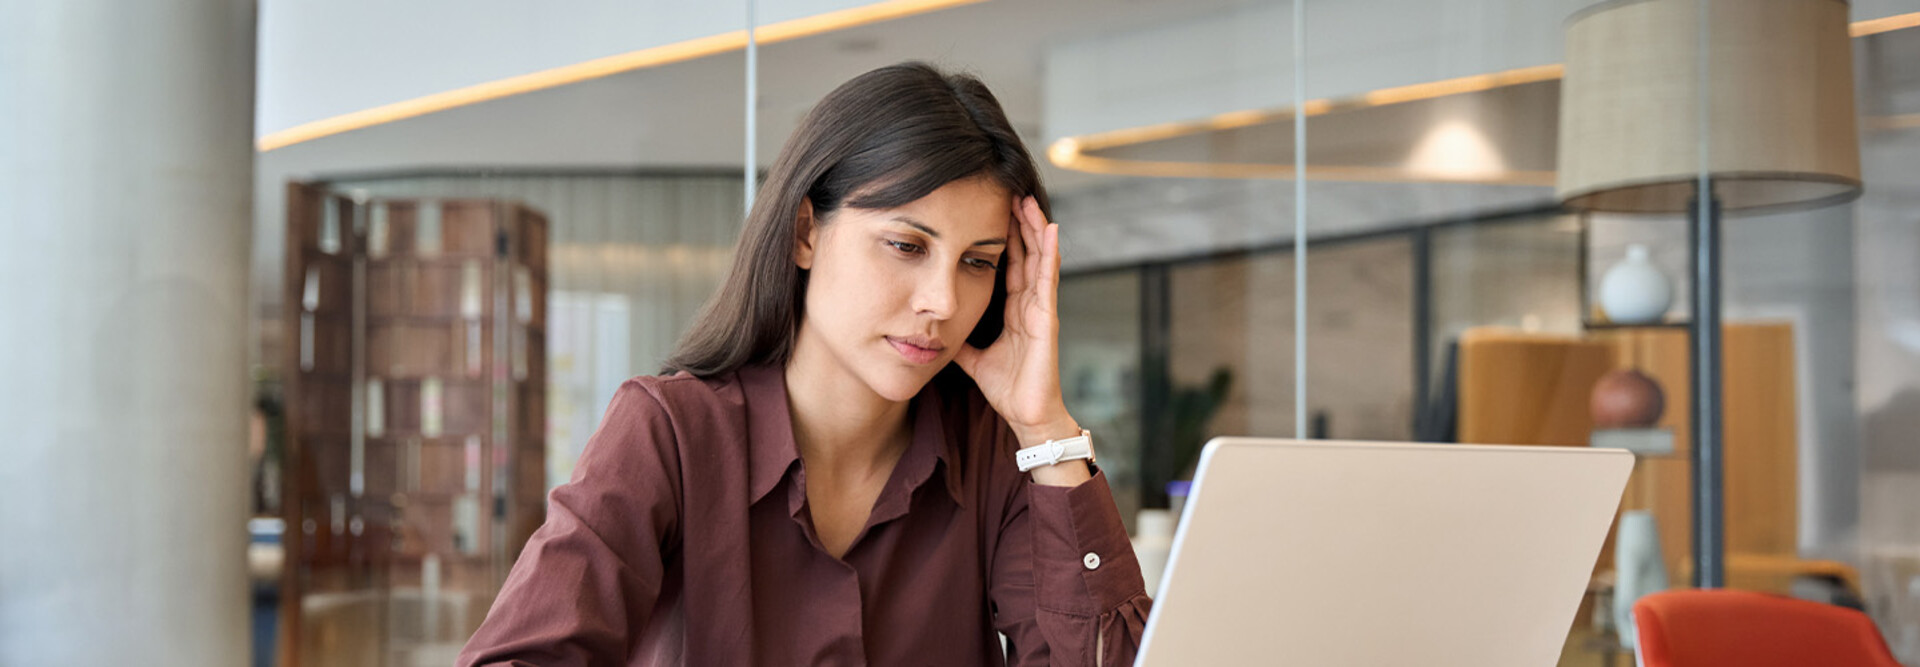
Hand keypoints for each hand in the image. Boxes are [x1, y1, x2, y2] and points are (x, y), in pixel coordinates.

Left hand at [954, 197, 1086, 483]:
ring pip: (1039, 259)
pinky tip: (1051, 229)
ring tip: (1028, 199)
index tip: (992, 209)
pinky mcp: (1048, 318)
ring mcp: (1041, 309)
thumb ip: (958, 339)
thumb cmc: (1007, 388)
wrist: (1027, 416)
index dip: (1002, 237)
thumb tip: (933, 326)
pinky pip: (1048, 279)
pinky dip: (1050, 253)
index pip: (1009, 264)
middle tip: (1010, 191)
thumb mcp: (972, 357)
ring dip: (1035, 228)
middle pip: (1025, 254)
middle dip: (1019, 223)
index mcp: (1014, 310)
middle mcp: (1030, 304)